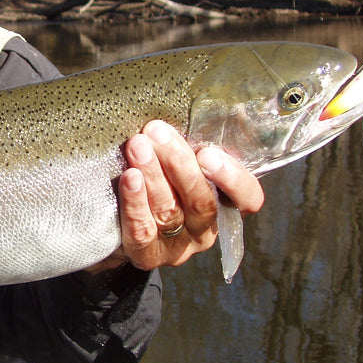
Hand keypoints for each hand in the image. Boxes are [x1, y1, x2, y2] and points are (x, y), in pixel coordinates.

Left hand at [112, 120, 263, 270]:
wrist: (114, 229)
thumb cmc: (154, 182)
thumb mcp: (177, 164)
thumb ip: (190, 147)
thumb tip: (187, 105)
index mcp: (223, 206)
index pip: (248, 199)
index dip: (232, 178)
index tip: (207, 153)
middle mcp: (204, 230)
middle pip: (201, 200)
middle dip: (178, 163)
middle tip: (156, 132)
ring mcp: (177, 247)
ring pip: (170, 211)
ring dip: (153, 175)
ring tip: (137, 146)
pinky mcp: (147, 256)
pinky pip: (142, 231)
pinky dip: (135, 203)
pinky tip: (129, 178)